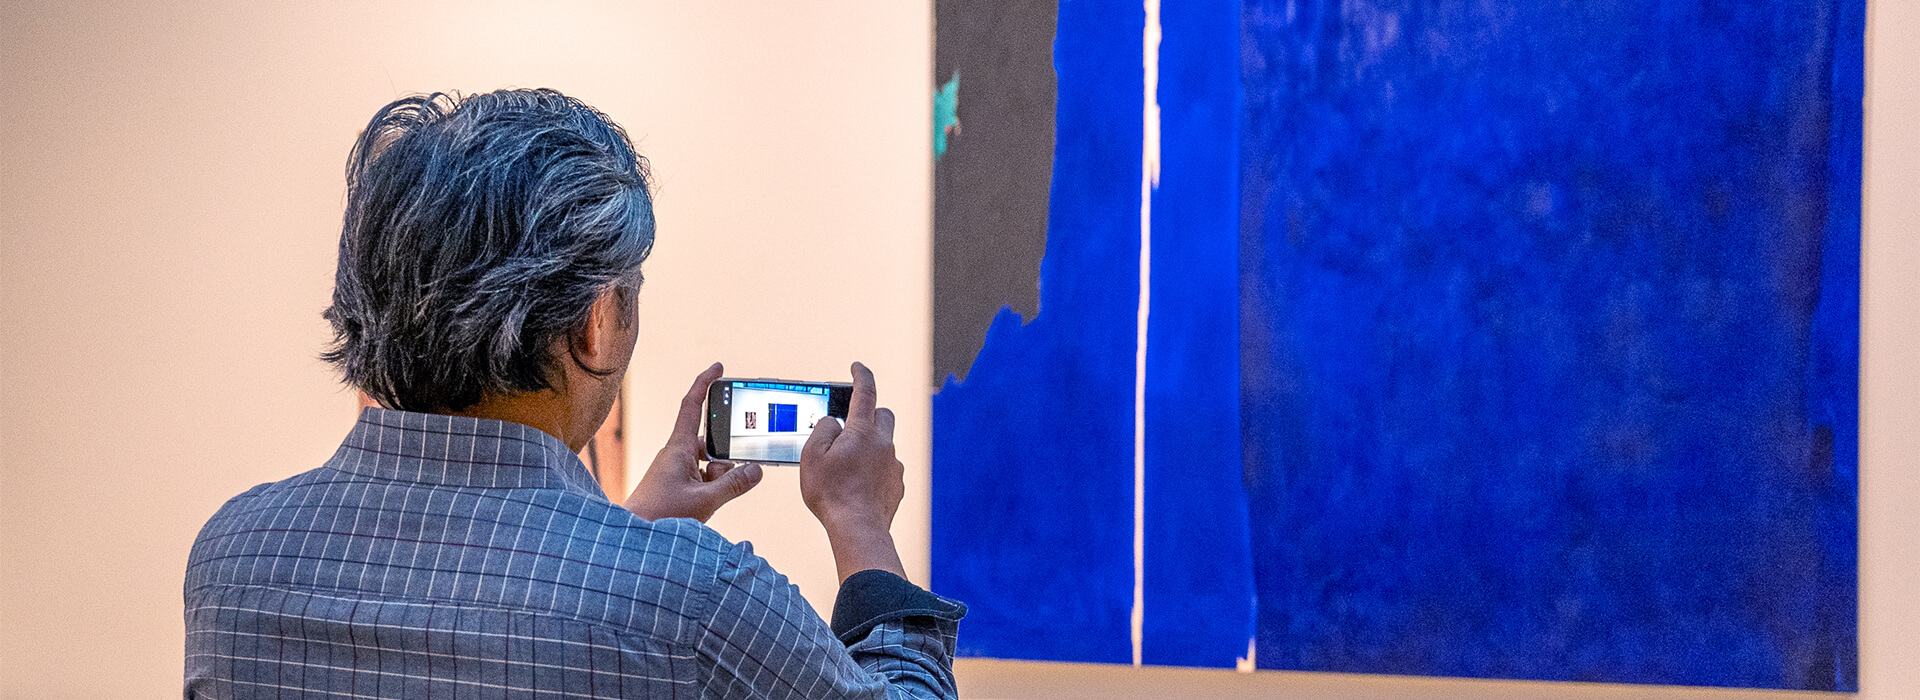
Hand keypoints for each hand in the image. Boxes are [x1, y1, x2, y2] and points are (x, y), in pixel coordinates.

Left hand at [624, 362, 763, 521]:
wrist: (632, 536)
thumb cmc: (660, 515)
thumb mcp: (705, 500)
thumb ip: (734, 485)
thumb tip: (757, 470)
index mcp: (678, 448)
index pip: (692, 406)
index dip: (705, 383)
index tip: (718, 368)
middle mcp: (676, 455)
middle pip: (711, 442)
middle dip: (726, 457)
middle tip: (726, 477)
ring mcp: (676, 471)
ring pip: (710, 464)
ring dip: (720, 478)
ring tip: (711, 500)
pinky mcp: (676, 486)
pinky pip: (703, 478)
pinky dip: (713, 488)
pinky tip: (710, 504)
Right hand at [799, 362, 907, 580]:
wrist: (858, 529)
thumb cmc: (832, 493)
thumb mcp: (812, 456)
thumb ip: (822, 430)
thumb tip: (834, 422)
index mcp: (863, 431)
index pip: (866, 392)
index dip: (861, 375)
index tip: (857, 368)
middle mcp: (884, 443)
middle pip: (883, 415)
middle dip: (869, 413)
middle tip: (850, 426)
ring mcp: (894, 464)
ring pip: (885, 444)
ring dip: (870, 446)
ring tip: (848, 466)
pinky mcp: (897, 484)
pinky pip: (887, 468)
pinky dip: (875, 470)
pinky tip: (858, 486)